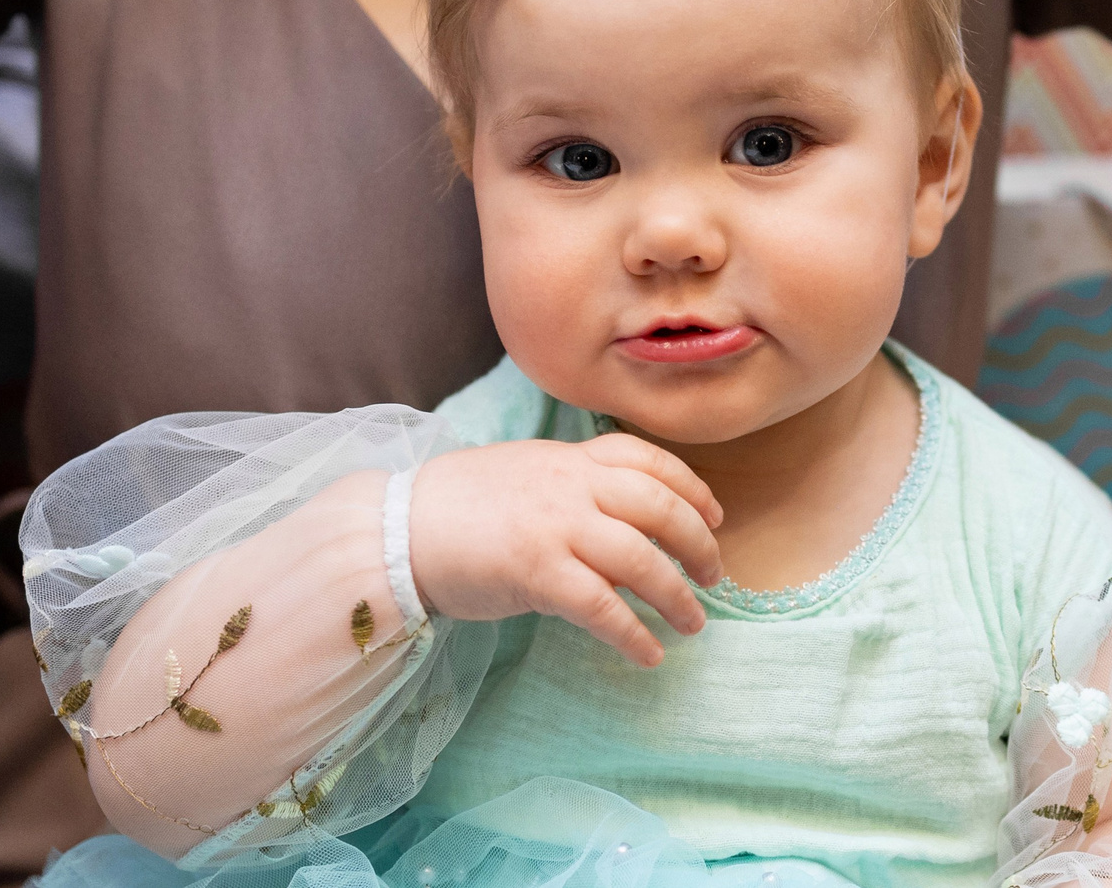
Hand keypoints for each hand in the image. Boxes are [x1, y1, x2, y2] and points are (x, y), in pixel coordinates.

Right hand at [407, 434, 723, 667]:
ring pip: (641, 557)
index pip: (647, 459)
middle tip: (714, 575)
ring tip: (693, 623)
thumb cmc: (459, 504)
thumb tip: (621, 517)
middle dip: (697, 543)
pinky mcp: (537, 571)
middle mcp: (572, 485)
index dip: (691, 486)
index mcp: (570, 458)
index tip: (714, 514)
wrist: (397, 526)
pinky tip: (648, 654)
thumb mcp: (527, 473)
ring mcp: (556, 526)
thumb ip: (574, 485)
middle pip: (659, 507)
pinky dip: (633, 633)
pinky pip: (602, 606)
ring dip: (677, 595)